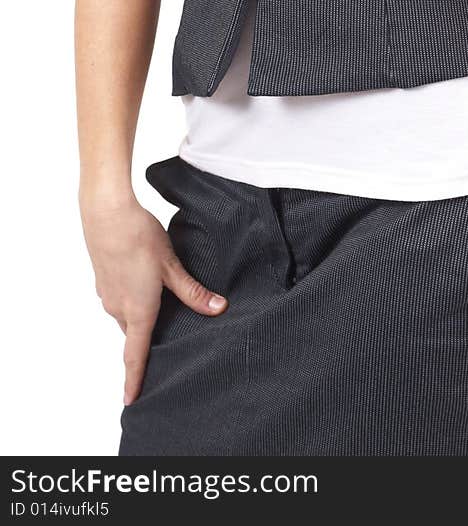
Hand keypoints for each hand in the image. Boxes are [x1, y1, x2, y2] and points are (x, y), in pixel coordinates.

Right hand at [80, 193, 227, 405]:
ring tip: (161, 307)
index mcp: (137, 311)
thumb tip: (218, 309)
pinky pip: (119, 298)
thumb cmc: (140, 238)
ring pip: (127, 314)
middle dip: (145, 342)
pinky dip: (132, 298)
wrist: (107, 213)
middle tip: (164, 346)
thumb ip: (193, 292)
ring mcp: (108, 293)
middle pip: (134, 334)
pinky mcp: (104, 279)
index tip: (131, 400)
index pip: (135, 355)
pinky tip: (144, 280)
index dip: (134, 379)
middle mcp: (118, 308)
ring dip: (140, 316)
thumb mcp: (173, 266)